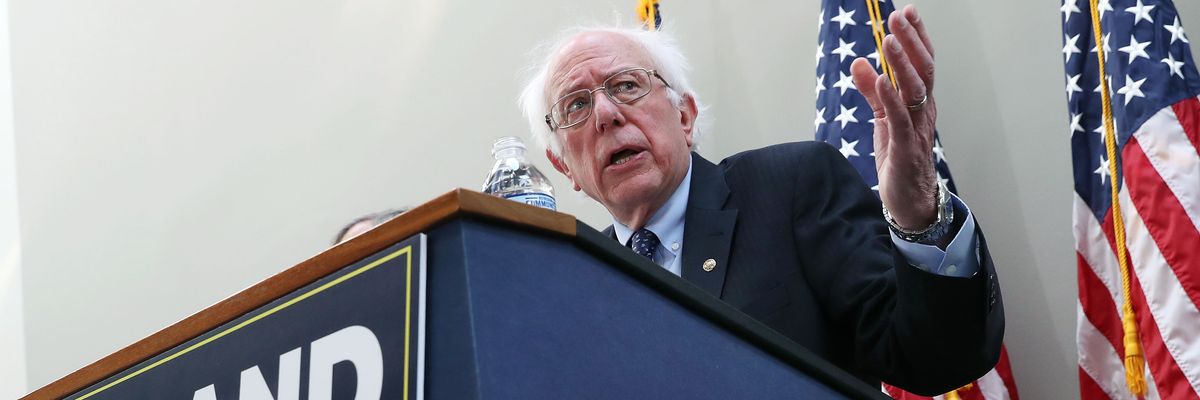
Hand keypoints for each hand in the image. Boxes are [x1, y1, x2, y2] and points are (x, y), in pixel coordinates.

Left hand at [849, 5, 938, 230]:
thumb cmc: (899, 157)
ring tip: (889, 41)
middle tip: (897, 18)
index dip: (917, 36)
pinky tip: (882, 80)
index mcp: (920, 101)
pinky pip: (900, 119)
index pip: (923, 62)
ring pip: (914, 90)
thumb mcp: (883, 118)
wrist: (909, 200)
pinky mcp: (905, 147)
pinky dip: (891, 98)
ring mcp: (916, 128)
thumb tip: (859, 62)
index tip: (908, 11)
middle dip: (911, 42)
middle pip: (923, 69)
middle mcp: (923, 111)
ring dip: (901, 64)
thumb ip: (872, 91)